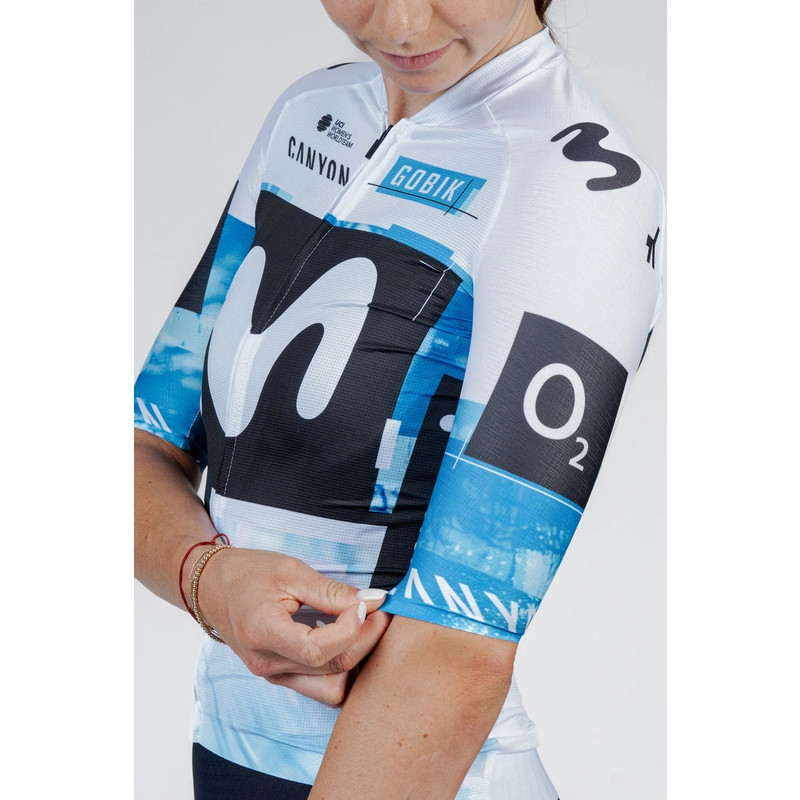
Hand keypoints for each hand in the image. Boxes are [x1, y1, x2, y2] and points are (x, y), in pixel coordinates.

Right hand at [189, 546, 390, 705]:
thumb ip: (333, 591)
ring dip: (356, 659)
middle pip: (333, 669)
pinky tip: (343, 636)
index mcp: (264, 634)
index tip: (365, 603)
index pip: (318, 650)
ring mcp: (273, 676)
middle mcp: (268, 665)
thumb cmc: (247, 573)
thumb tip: (373, 600)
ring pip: (331, 687)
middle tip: (378, 611)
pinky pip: (321, 685)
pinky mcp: (280, 677)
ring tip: (364, 626)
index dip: (351, 629)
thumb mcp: (291, 571)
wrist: (211, 586)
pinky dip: (340, 665)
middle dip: (365, 639)